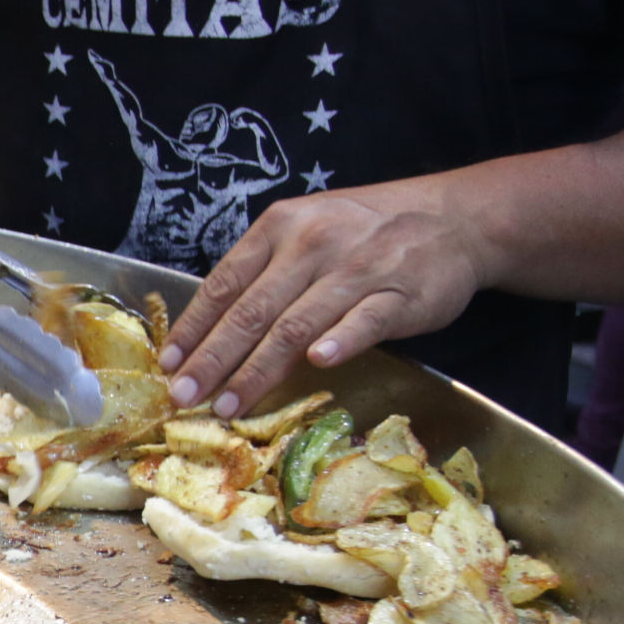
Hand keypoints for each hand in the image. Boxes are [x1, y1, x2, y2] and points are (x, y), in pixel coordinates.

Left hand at [159, 176, 494, 416]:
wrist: (454, 219)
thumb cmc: (366, 232)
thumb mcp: (305, 234)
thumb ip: (264, 275)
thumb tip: (210, 333)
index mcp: (280, 228)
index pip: (225, 284)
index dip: (194, 328)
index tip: (169, 364)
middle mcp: (312, 245)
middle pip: (252, 310)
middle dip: (213, 359)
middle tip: (185, 396)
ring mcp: (358, 268)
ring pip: (297, 323)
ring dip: (258, 368)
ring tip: (229, 404)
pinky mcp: (400, 293)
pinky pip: (364, 320)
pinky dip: (341, 340)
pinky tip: (319, 363)